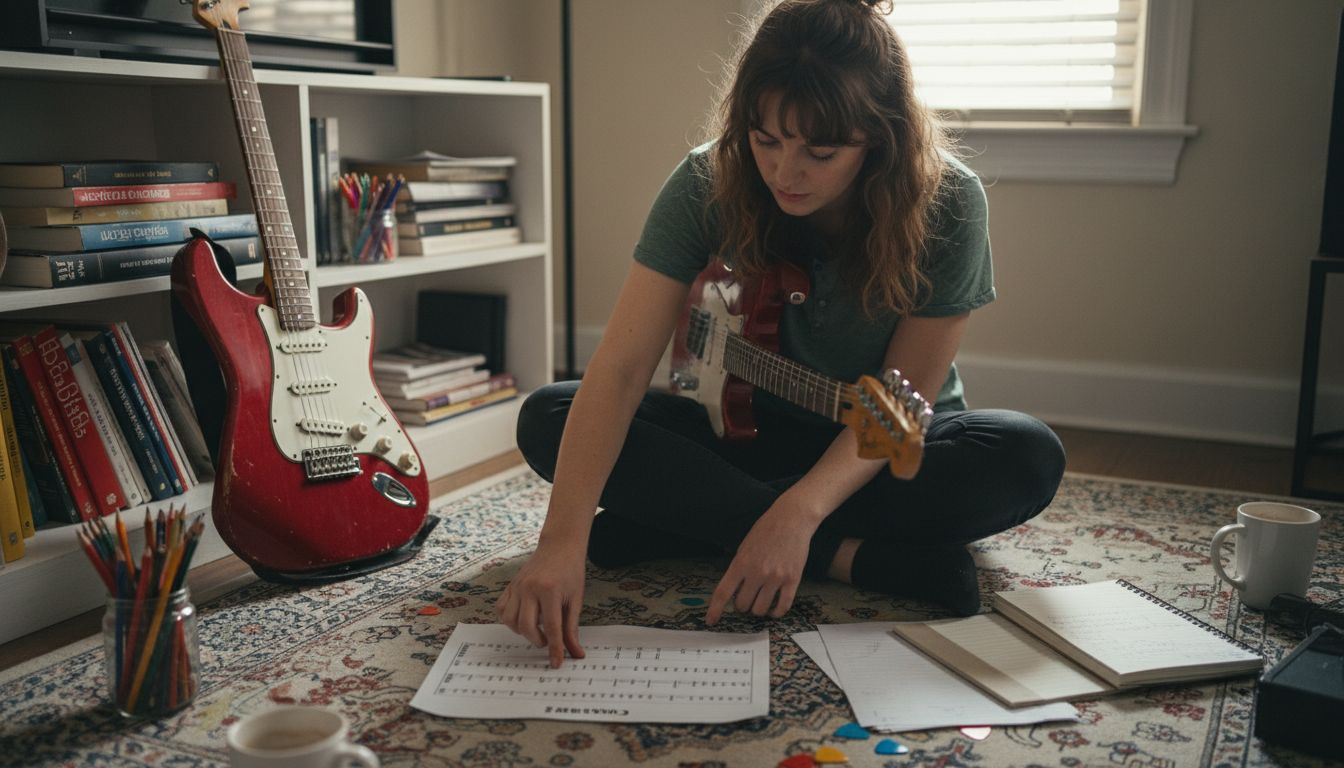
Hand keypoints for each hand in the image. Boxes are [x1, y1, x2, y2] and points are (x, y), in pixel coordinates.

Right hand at [495, 538, 587, 666]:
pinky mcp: (510, 585)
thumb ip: (572, 628)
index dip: (555, 648)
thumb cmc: (570, 572)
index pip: (552, 627)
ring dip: (523, 631)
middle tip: (548, 640)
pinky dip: (510, 620)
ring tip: (537, 627)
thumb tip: (576, 653)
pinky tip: (524, 618)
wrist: (559, 546)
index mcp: (550, 590)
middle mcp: (529, 588)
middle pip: (527, 627)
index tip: (556, 663)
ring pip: (511, 621)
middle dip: (538, 640)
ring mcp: (517, 586)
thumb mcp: (576, 599)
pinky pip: (502, 609)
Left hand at [705, 505, 816, 624]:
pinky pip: (783, 606)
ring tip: (760, 601)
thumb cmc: (767, 529)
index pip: (723, 592)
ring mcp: (775, 577)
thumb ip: (738, 566)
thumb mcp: (744, 545)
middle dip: (742, 605)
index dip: (715, 609)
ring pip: (760, 609)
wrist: (792, 519)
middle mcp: (757, 572)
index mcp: (741, 563)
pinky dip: (776, 612)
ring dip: (758, 609)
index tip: (711, 620)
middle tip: (746, 597)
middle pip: (742, 605)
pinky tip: (774, 610)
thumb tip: (733, 589)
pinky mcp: (792, 579)